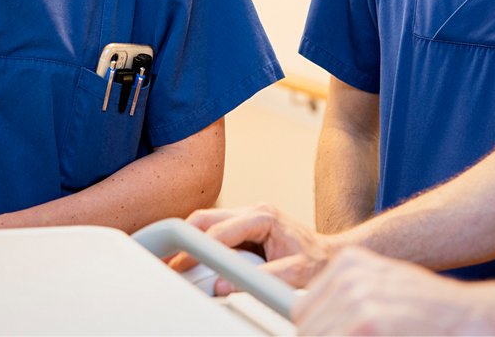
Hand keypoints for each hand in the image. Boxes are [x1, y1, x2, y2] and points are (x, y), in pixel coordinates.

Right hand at [170, 204, 340, 292]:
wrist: (330, 254)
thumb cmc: (316, 261)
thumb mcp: (295, 274)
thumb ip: (261, 279)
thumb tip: (224, 285)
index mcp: (263, 216)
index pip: (220, 230)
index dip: (197, 248)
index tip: (179, 264)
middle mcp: (253, 210)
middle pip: (206, 217)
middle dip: (182, 238)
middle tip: (163, 259)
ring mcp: (248, 215)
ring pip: (206, 220)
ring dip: (187, 238)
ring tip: (168, 259)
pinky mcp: (244, 225)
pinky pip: (214, 228)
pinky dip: (198, 241)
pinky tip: (187, 257)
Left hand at [293, 247, 494, 335]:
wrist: (471, 319)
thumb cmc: (431, 312)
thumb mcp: (383, 289)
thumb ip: (346, 301)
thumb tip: (307, 325)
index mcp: (348, 263)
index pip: (303, 310)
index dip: (316, 333)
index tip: (329, 334)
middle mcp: (349, 276)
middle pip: (307, 329)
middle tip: (367, 336)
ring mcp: (357, 300)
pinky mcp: (367, 324)